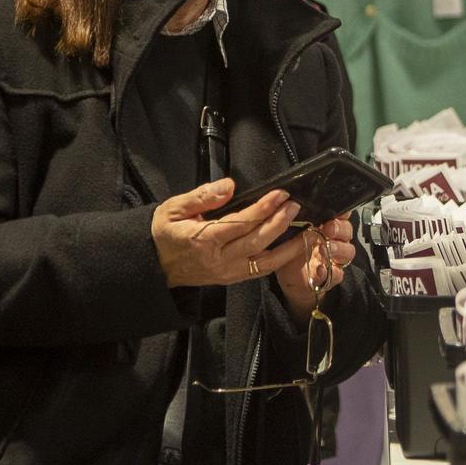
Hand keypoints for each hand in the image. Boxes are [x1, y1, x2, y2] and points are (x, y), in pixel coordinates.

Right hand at [152, 180, 309, 288]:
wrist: (156, 266)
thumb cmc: (165, 232)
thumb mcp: (172, 208)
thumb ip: (201, 196)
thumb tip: (229, 186)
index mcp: (203, 239)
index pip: (240, 223)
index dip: (263, 209)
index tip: (280, 194)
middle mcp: (218, 259)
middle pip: (257, 241)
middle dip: (280, 223)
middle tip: (296, 205)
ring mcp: (228, 272)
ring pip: (265, 261)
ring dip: (290, 247)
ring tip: (309, 230)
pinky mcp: (233, 279)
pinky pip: (262, 270)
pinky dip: (281, 260)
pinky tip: (295, 248)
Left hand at [277, 213, 358, 321]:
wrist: (288, 276)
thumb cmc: (290, 250)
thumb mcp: (290, 232)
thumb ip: (295, 220)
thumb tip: (290, 206)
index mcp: (326, 226)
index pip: (341, 215)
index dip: (342, 212)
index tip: (336, 209)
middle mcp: (334, 240)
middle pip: (347, 231)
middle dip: (339, 228)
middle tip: (328, 228)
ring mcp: (335, 259)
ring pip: (348, 251)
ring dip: (337, 248)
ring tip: (324, 248)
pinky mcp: (331, 276)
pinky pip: (338, 273)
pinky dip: (330, 272)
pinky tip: (320, 269)